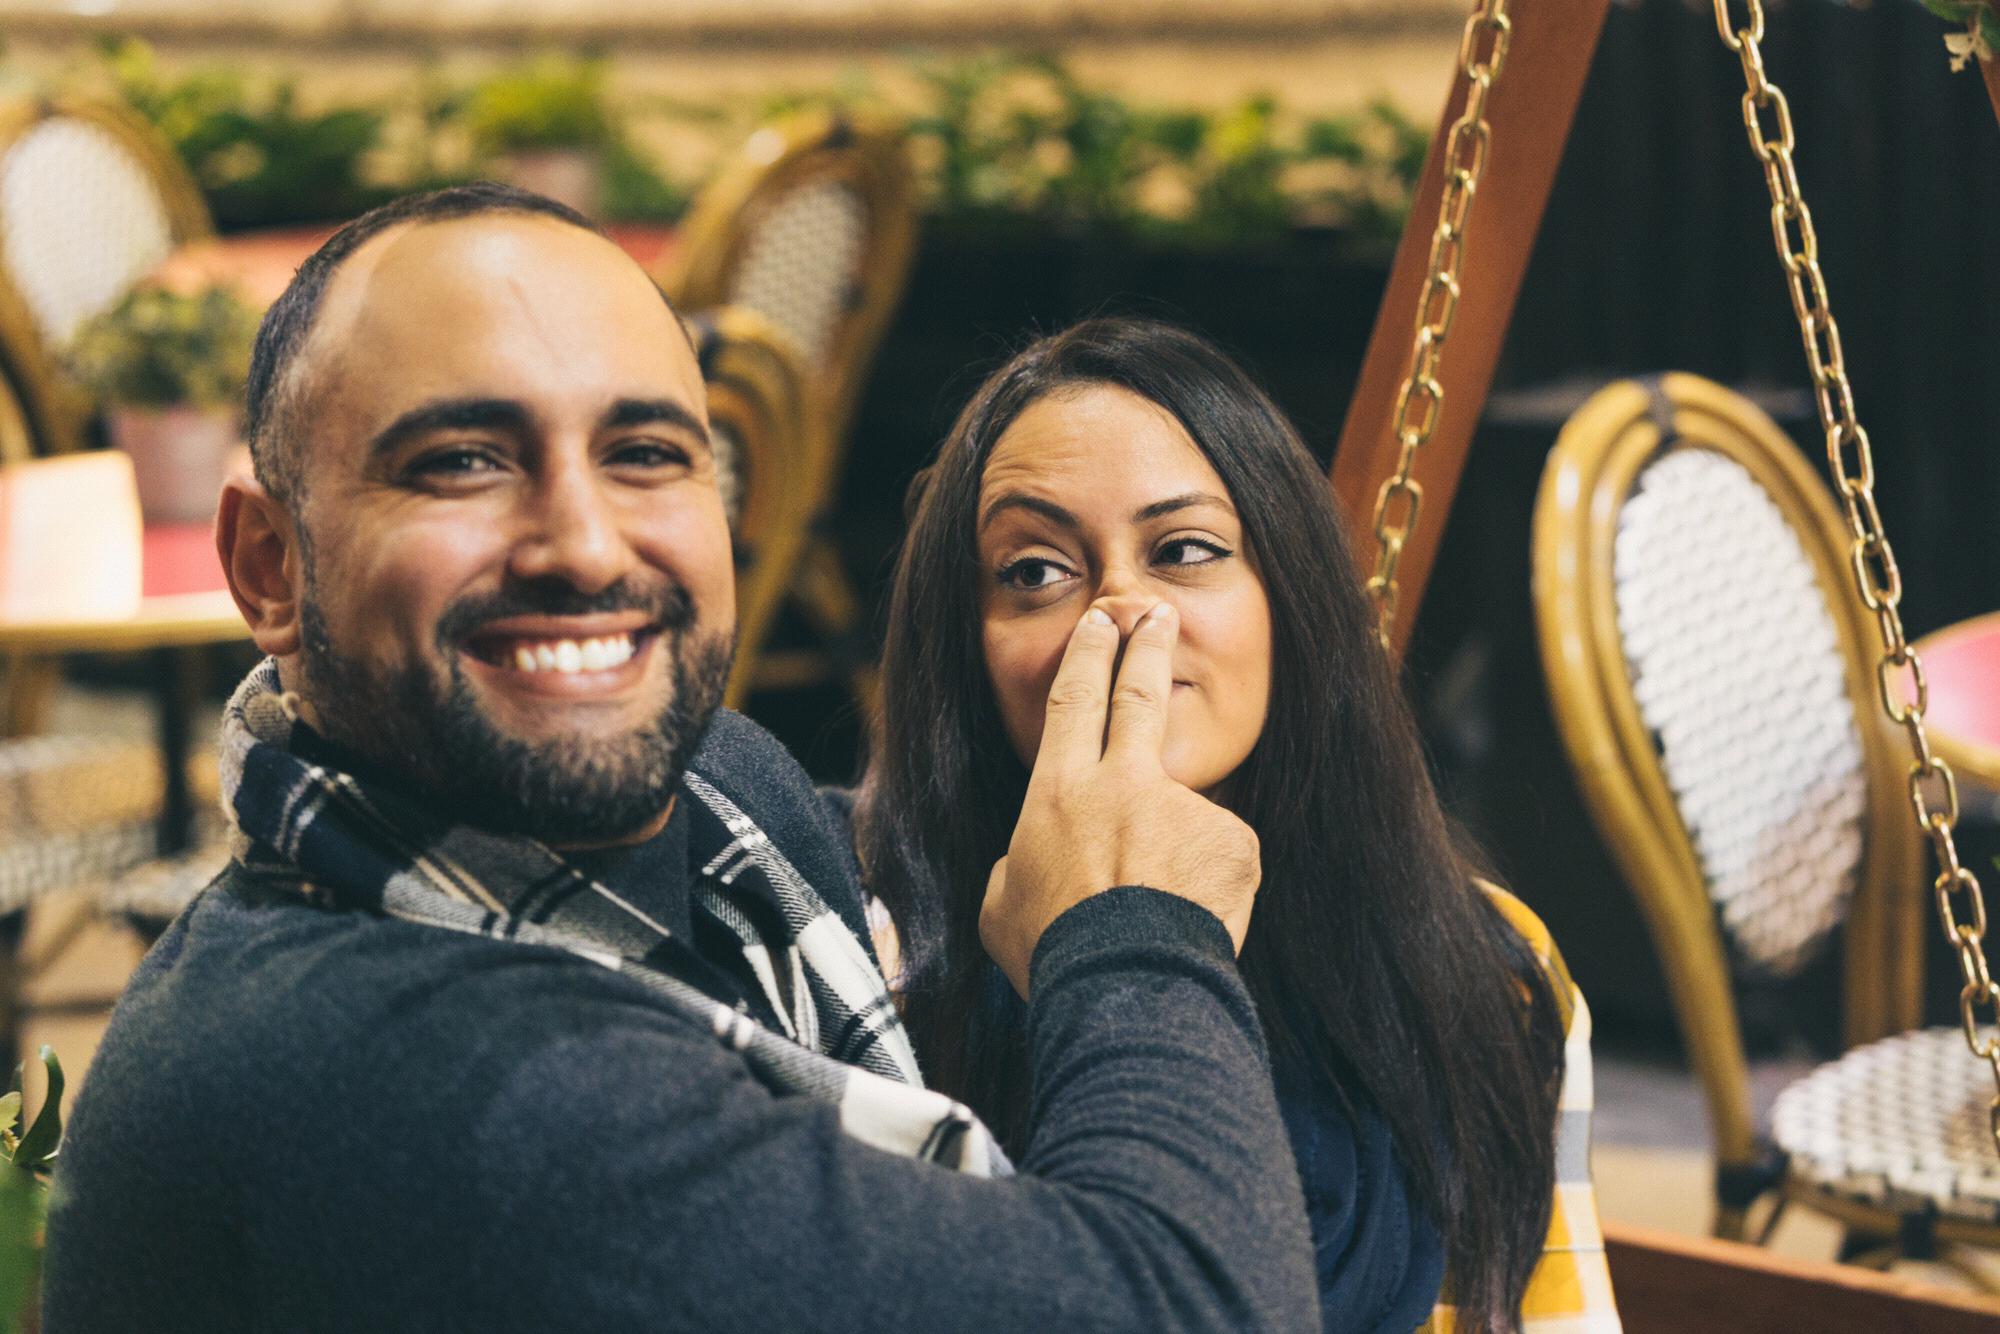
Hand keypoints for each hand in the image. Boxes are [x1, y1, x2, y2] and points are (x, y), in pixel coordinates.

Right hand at [980, 601, 1261, 997]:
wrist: (1125, 983)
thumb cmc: (1055, 950)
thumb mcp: (1002, 903)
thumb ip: (1021, 864)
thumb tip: (1029, 862)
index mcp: (1060, 791)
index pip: (1074, 703)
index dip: (1087, 657)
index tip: (1100, 623)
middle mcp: (1121, 783)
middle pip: (1139, 696)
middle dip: (1147, 646)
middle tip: (1158, 614)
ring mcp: (1183, 806)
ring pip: (1184, 817)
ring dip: (1176, 854)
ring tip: (1159, 913)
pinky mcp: (1233, 839)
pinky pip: (1223, 859)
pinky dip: (1210, 889)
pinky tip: (1191, 922)